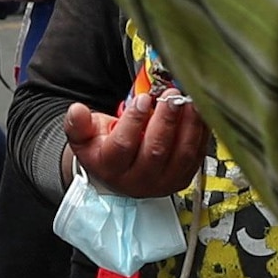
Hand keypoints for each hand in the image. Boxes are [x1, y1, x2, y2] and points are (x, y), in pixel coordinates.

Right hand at [68, 89, 205, 196]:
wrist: (120, 171)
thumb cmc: (104, 148)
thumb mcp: (84, 137)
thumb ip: (78, 124)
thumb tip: (77, 111)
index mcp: (111, 168)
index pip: (123, 146)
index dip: (134, 122)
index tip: (143, 99)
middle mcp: (138, 180)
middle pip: (155, 151)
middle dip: (166, 120)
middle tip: (172, 96)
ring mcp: (163, 182)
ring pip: (181, 155)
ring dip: (189, 125)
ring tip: (189, 101)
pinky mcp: (183, 178)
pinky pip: (197, 156)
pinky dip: (201, 133)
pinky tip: (200, 113)